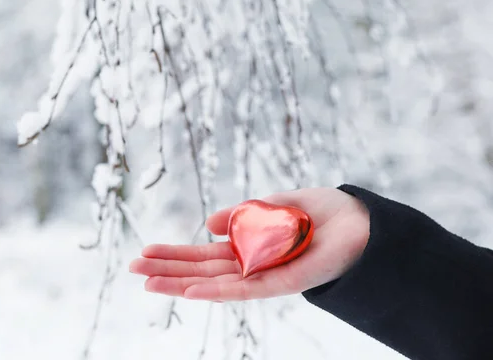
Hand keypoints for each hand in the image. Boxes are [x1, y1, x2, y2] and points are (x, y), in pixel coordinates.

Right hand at [129, 188, 369, 300]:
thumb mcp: (274, 204)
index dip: (175, 253)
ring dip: (181, 283)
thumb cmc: (321, 212)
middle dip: (168, 269)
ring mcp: (266, 275)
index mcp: (249, 246)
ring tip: (148, 282)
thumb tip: (207, 223)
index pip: (204, 254)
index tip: (146, 252)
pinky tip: (192, 289)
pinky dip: (217, 290)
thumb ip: (242, 213)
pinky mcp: (285, 281)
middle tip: (132, 268)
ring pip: (216, 283)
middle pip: (203, 269)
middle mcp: (252, 264)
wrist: (362, 221)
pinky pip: (246, 289)